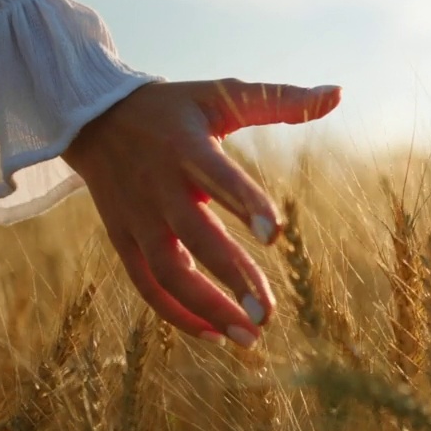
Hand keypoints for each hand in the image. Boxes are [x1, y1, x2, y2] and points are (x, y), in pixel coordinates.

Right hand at [61, 79, 341, 346]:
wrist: (92, 116)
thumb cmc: (174, 108)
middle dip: (231, 277)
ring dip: (207, 309)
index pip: (217, 178)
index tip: (276, 235)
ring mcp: (136, 218)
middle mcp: (158, 187)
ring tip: (250, 336)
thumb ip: (280, 101)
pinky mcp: (123, 240)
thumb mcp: (223, 94)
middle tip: (269, 312)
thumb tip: (337, 94)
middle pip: (193, 239)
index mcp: (186, 148)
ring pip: (168, 273)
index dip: (244, 204)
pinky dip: (177, 314)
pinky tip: (216, 335)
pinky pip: (147, 286)